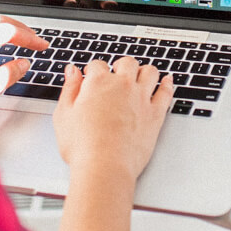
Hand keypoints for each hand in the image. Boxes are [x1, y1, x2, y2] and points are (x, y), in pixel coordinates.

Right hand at [54, 57, 172, 180]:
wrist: (105, 167)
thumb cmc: (82, 146)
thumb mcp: (63, 115)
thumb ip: (69, 88)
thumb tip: (71, 71)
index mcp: (98, 83)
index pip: (97, 65)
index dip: (93, 71)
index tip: (91, 76)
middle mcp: (122, 85)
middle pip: (127, 63)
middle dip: (120, 66)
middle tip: (116, 74)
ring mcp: (142, 98)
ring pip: (149, 72)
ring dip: (144, 71)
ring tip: (140, 76)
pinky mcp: (155, 114)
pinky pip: (166, 92)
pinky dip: (167, 84)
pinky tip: (167, 81)